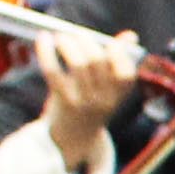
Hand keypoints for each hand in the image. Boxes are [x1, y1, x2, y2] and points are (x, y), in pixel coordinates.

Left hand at [28, 27, 135, 173]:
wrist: (74, 138)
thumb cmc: (92, 104)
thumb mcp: (110, 88)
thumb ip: (118, 61)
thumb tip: (131, 36)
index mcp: (119, 95)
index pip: (126, 73)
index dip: (118, 52)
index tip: (109, 43)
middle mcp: (104, 99)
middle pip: (98, 61)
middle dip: (85, 41)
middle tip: (75, 36)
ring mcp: (83, 101)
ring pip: (78, 63)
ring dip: (67, 43)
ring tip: (61, 37)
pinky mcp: (62, 100)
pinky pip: (53, 71)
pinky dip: (46, 52)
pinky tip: (43, 38)